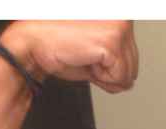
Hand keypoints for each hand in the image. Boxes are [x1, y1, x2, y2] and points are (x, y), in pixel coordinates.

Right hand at [0, 21, 137, 93]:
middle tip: (86, 55)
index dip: (112, 63)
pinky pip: (120, 77)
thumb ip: (116, 58)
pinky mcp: (112, 40)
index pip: (132, 51)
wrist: (32, 44)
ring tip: (85, 56)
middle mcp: (120, 13)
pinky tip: (85, 60)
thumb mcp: (95, 49)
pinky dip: (102, 78)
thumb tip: (130, 80)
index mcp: (116, 11)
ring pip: (129, 72)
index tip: (91, 53)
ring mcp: (118, 25)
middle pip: (133, 62)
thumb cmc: (57, 45)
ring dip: (105, 75)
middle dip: (110, 70)